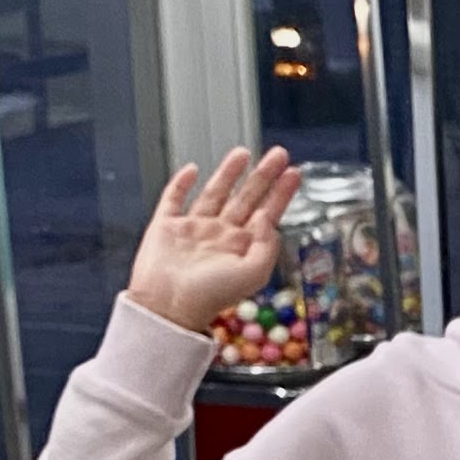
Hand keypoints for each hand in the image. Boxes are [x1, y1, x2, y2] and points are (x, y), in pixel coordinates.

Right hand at [128, 147, 295, 336]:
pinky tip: (192, 169)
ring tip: (244, 153)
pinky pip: (173, 199)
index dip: (281, 194)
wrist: (168, 306)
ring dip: (229, 173)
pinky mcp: (165, 226)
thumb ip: (267, 246)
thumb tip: (268, 218)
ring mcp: (193, 229)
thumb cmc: (210, 296)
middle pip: (246, 198)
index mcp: (242, 247)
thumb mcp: (253, 274)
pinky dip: (181, 183)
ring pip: (214, 193)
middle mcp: (220, 235)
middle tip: (279, 154)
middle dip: (263, 176)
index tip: (294, 173)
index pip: (267, 213)